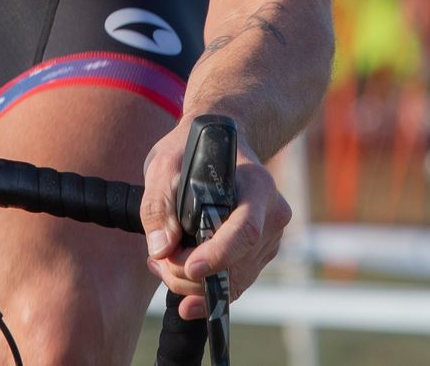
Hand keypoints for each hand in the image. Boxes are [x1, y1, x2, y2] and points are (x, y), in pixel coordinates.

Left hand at [140, 119, 291, 318]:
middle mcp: (272, 215)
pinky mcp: (259, 255)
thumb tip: (161, 249)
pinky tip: (174, 271)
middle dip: (193, 275)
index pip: (246, 230)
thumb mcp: (165, 165)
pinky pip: (234, 283)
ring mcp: (269, 238)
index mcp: (258, 187)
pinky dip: (203, 287)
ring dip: (193, 284)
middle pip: (238, 263)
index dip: (220, 254)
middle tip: (158, 263)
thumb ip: (158, 206)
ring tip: (160, 264)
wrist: (216, 142)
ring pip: (234, 280)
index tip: (191, 267)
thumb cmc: (191, 150)